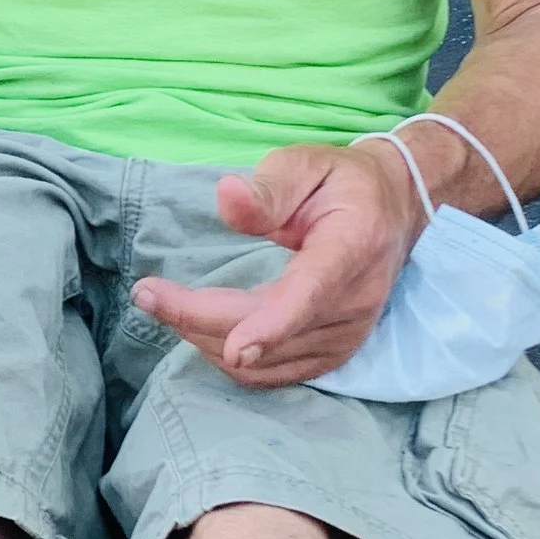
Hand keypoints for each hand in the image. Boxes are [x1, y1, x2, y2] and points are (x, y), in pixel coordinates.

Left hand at [133, 141, 422, 388]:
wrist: (393, 212)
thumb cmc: (341, 183)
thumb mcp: (306, 164)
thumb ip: (268, 187)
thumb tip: (226, 197)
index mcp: (352, 248)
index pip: (311, 294)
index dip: (273, 324)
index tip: (235, 346)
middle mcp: (355, 302)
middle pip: (270, 333)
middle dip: (199, 318)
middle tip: (146, 293)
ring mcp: (346, 337)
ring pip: (264, 362)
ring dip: (206, 339)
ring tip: (167, 304)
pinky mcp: (332, 355)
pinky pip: (271, 374)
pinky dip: (227, 357)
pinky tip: (199, 328)